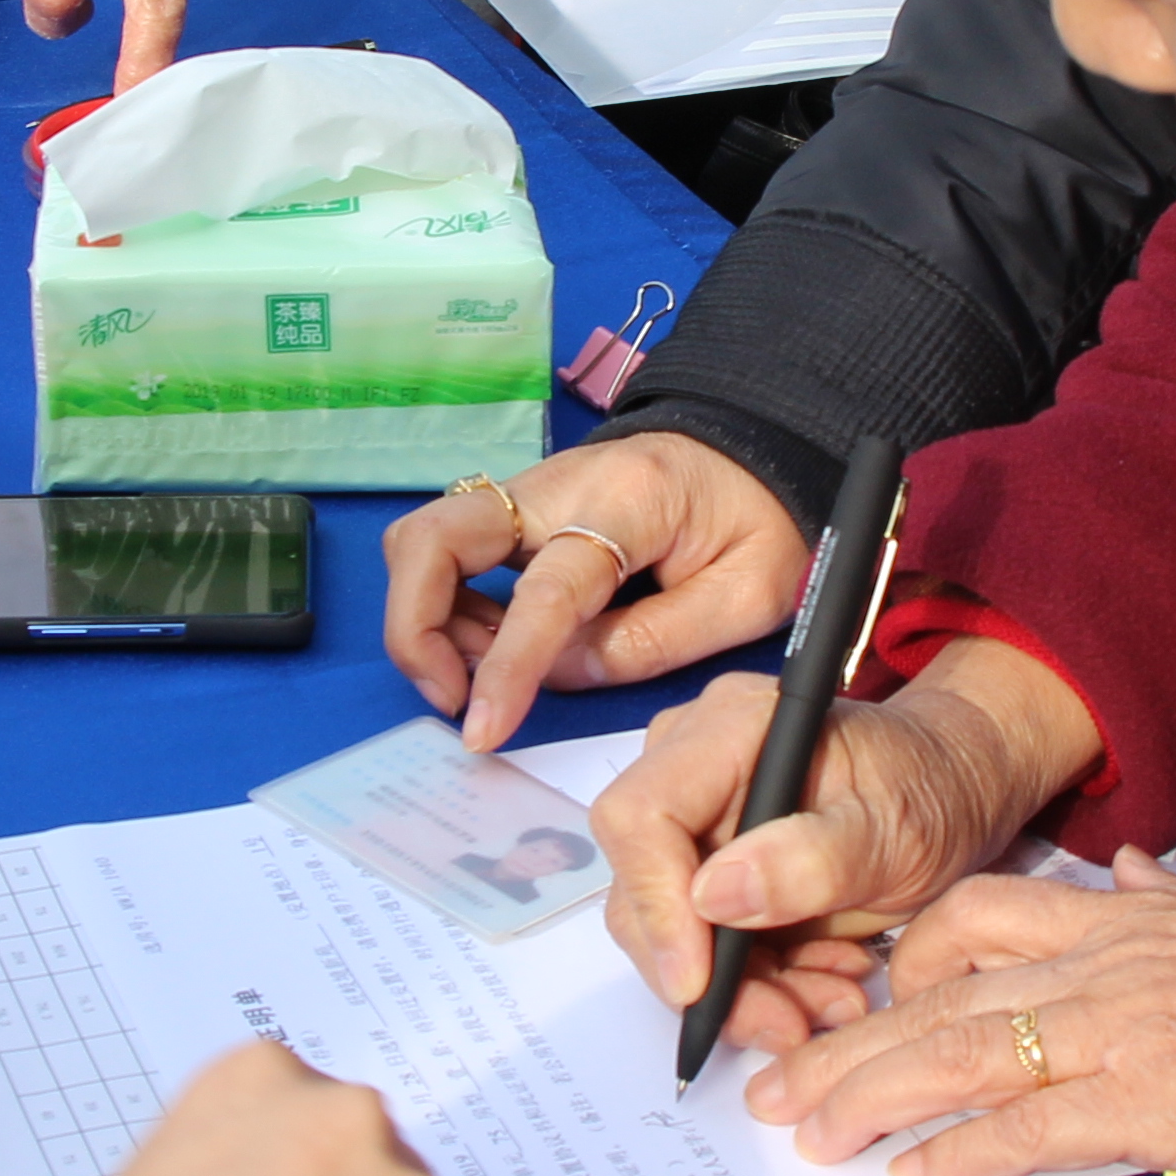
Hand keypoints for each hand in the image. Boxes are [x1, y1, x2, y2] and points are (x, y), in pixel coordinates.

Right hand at [382, 434, 808, 746]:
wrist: (758, 445)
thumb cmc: (762, 516)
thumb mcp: (747, 592)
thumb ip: (654, 641)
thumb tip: (559, 675)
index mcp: (627, 500)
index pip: (545, 590)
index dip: (506, 666)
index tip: (481, 730)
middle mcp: (556, 484)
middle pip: (431, 536)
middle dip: (413, 627)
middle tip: (451, 697)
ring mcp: (527, 493)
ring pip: (424, 541)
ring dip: (426, 621)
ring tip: (480, 678)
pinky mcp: (517, 511)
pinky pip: (448, 552)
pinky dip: (446, 608)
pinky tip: (491, 647)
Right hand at [586, 634, 1103, 1059]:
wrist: (950, 793)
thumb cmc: (930, 790)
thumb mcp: (895, 829)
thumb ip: (812, 860)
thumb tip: (711, 896)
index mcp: (727, 732)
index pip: (640, 818)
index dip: (656, 906)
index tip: (701, 984)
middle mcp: (689, 772)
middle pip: (644, 891)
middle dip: (713, 976)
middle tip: (790, 1025)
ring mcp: (694, 825)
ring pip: (672, 936)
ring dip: (747, 993)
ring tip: (833, 1003)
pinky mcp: (709, 875)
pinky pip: (707, 951)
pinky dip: (764, 987)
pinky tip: (826, 985)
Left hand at [750, 855, 1175, 1175]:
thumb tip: (1141, 874)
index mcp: (1133, 920)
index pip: (988, 921)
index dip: (912, 960)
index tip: (871, 993)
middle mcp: (1107, 966)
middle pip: (942, 998)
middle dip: (850, 1044)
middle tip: (780, 1086)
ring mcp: (1121, 1033)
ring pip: (957, 1058)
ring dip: (870, 1098)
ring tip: (807, 1133)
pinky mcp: (1152, 1103)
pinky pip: (1029, 1129)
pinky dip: (963, 1154)